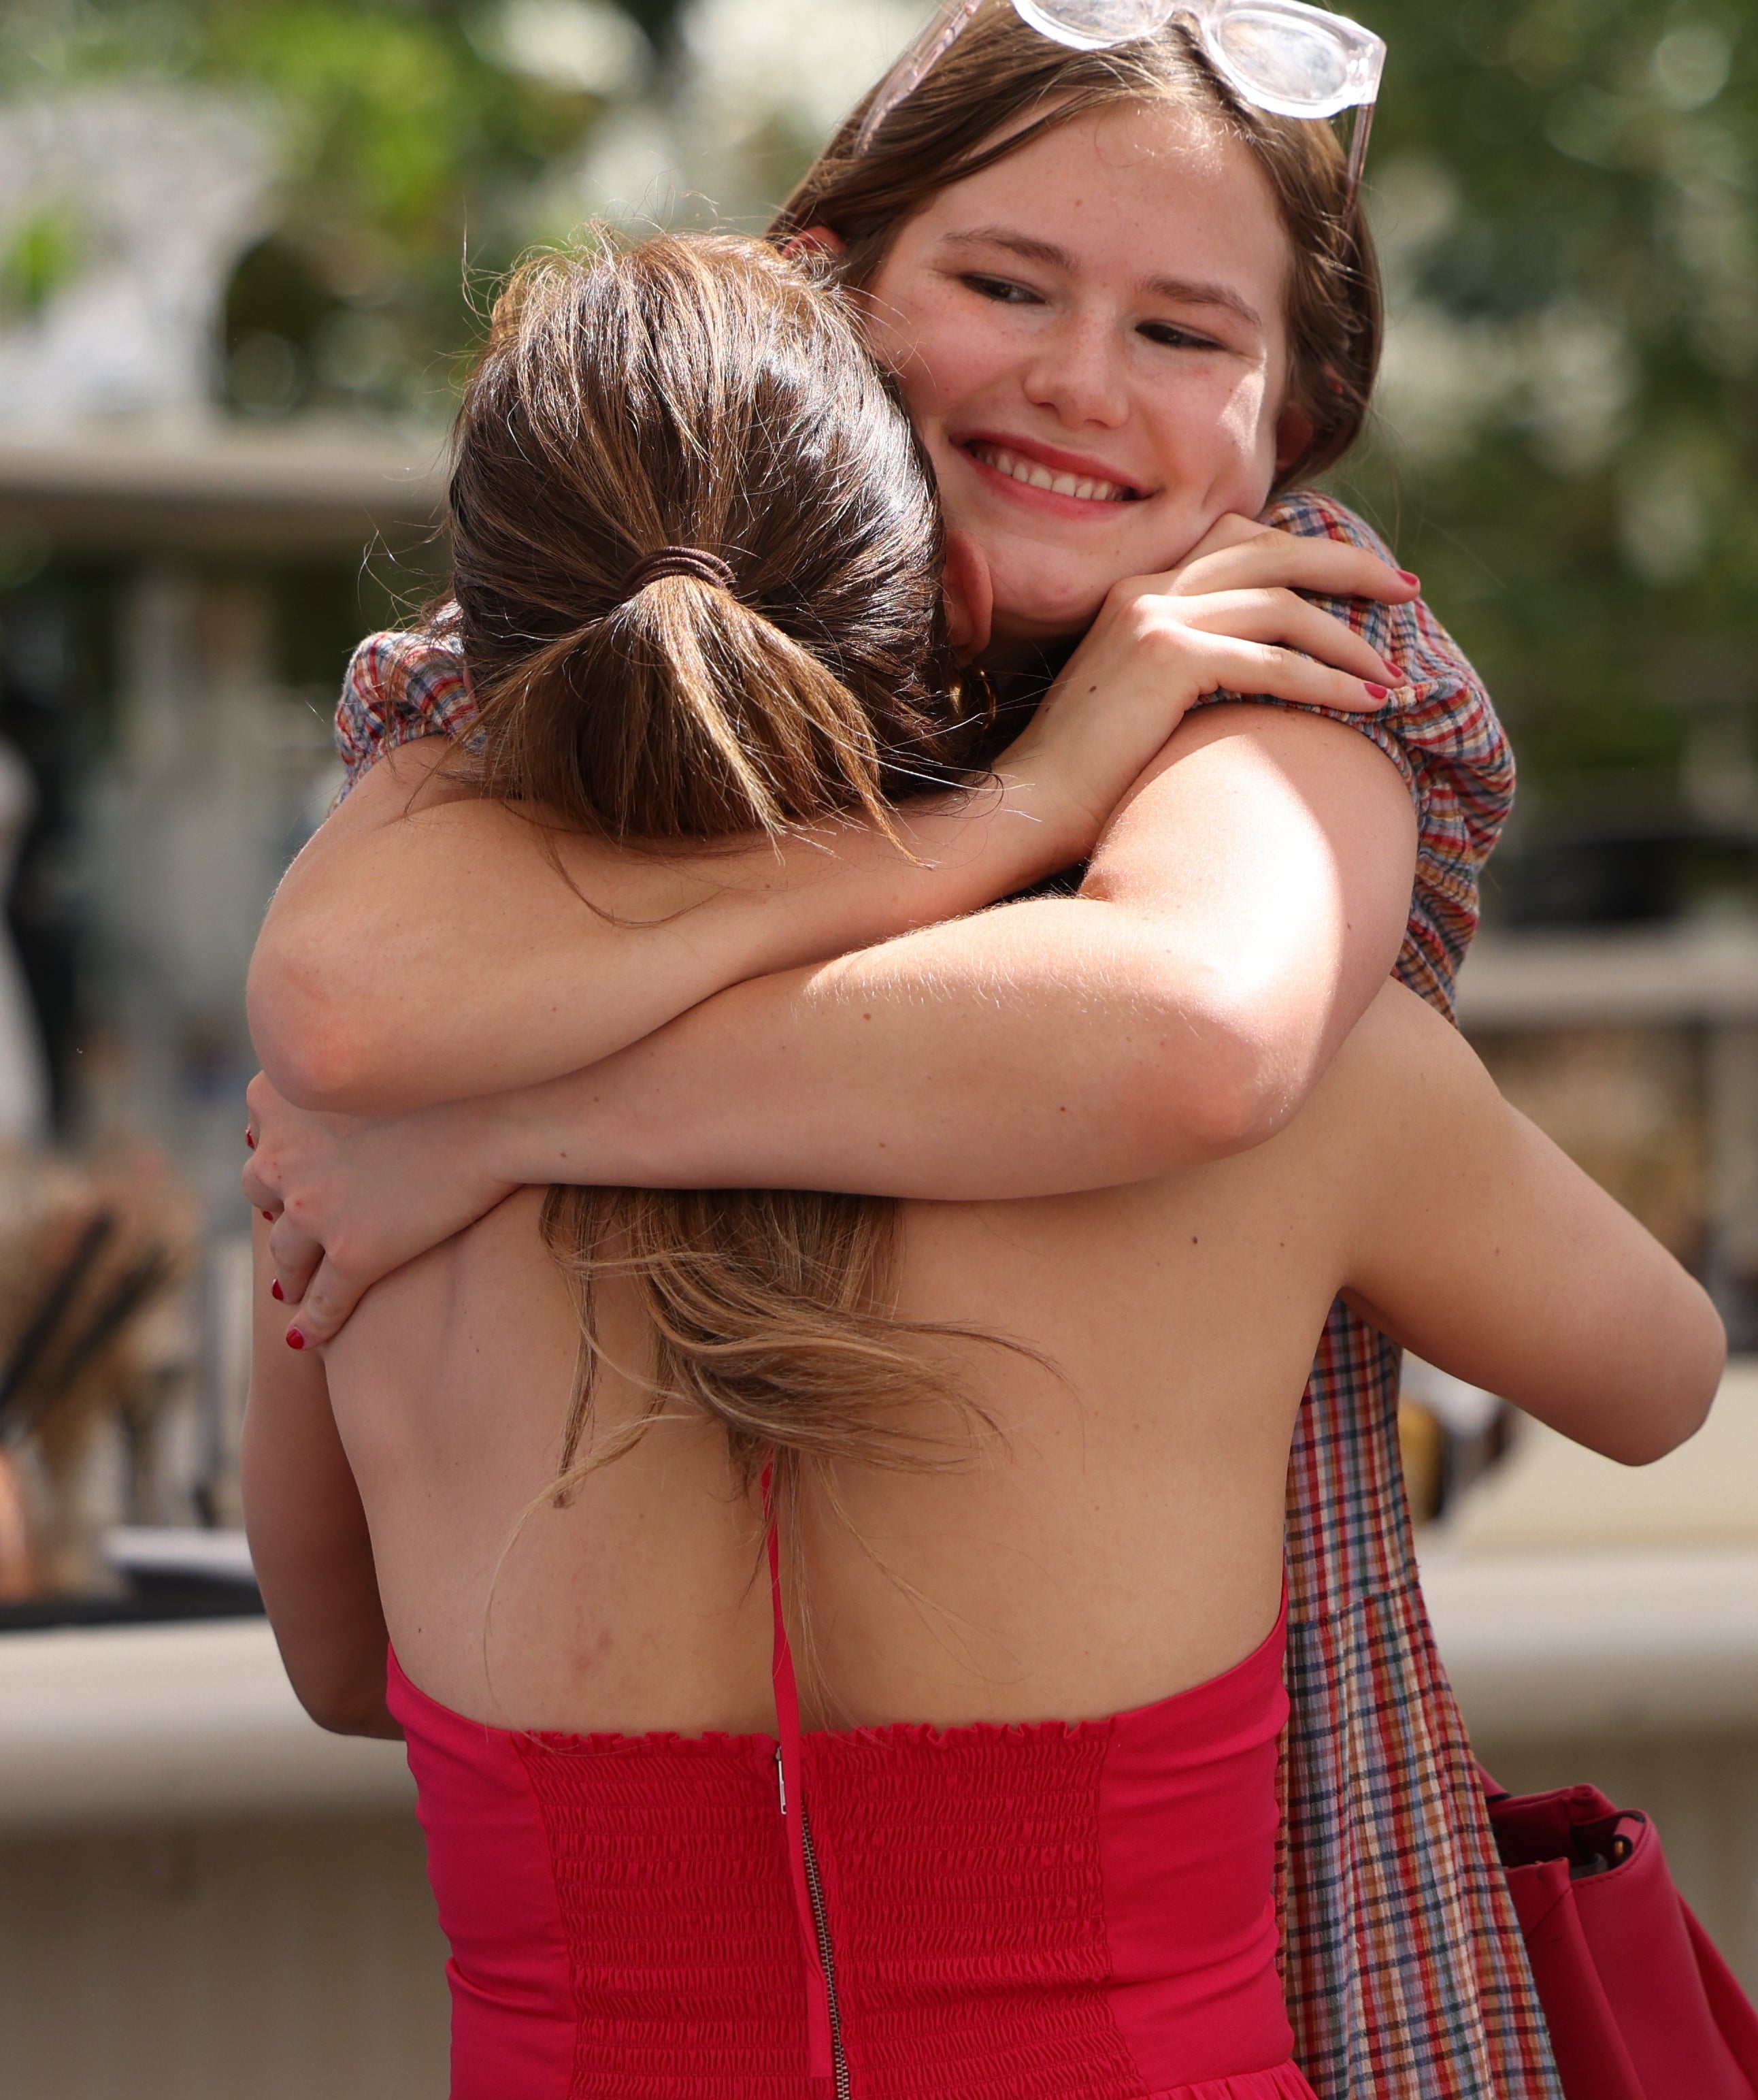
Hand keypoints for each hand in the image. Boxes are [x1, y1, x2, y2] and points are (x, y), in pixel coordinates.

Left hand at [242, 1073, 517, 1345]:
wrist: (501, 1102)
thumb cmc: (463, 1065)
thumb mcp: (382, 1049)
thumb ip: (356, 1064)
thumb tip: (363, 1060)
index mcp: (284, 1094)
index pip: (264, 1126)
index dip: (278, 1146)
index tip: (291, 1159)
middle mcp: (283, 1154)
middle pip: (262, 1189)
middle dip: (274, 1207)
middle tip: (290, 1222)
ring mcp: (314, 1208)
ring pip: (287, 1255)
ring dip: (288, 1273)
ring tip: (290, 1290)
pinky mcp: (354, 1253)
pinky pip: (324, 1301)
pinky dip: (314, 1322)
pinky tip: (310, 1339)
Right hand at [1000, 515, 1417, 845]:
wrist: (1028, 805)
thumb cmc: (1085, 778)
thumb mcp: (1140, 703)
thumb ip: (1189, 672)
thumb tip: (1256, 681)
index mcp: (1136, 592)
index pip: (1237, 541)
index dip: (1303, 551)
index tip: (1357, 577)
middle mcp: (1146, 591)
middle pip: (1273, 550)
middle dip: (1349, 566)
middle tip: (1407, 589)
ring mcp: (1154, 619)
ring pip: (1283, 602)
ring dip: (1350, 636)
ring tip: (1394, 671)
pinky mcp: (1168, 659)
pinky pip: (1275, 660)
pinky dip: (1331, 680)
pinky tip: (1370, 703)